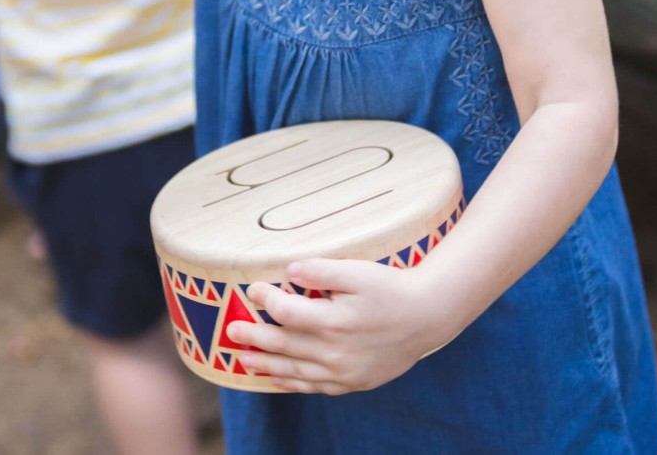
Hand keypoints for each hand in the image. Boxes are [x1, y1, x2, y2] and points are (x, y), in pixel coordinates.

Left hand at [226, 258, 445, 394]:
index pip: (286, 312)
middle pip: (284, 344)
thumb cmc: (391, 287)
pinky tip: (276, 377)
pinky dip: (292, 382)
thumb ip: (322, 271)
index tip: (251, 289)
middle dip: (254, 336)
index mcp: (334, 320)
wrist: (427, 316)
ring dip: (265, 363)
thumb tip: (290, 270)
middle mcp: (335, 351)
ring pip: (295, 370)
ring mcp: (343, 371)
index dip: (265, 299)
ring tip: (241, 358)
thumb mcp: (358, 271)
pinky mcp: (353, 382)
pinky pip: (315, 386)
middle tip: (229, 331)